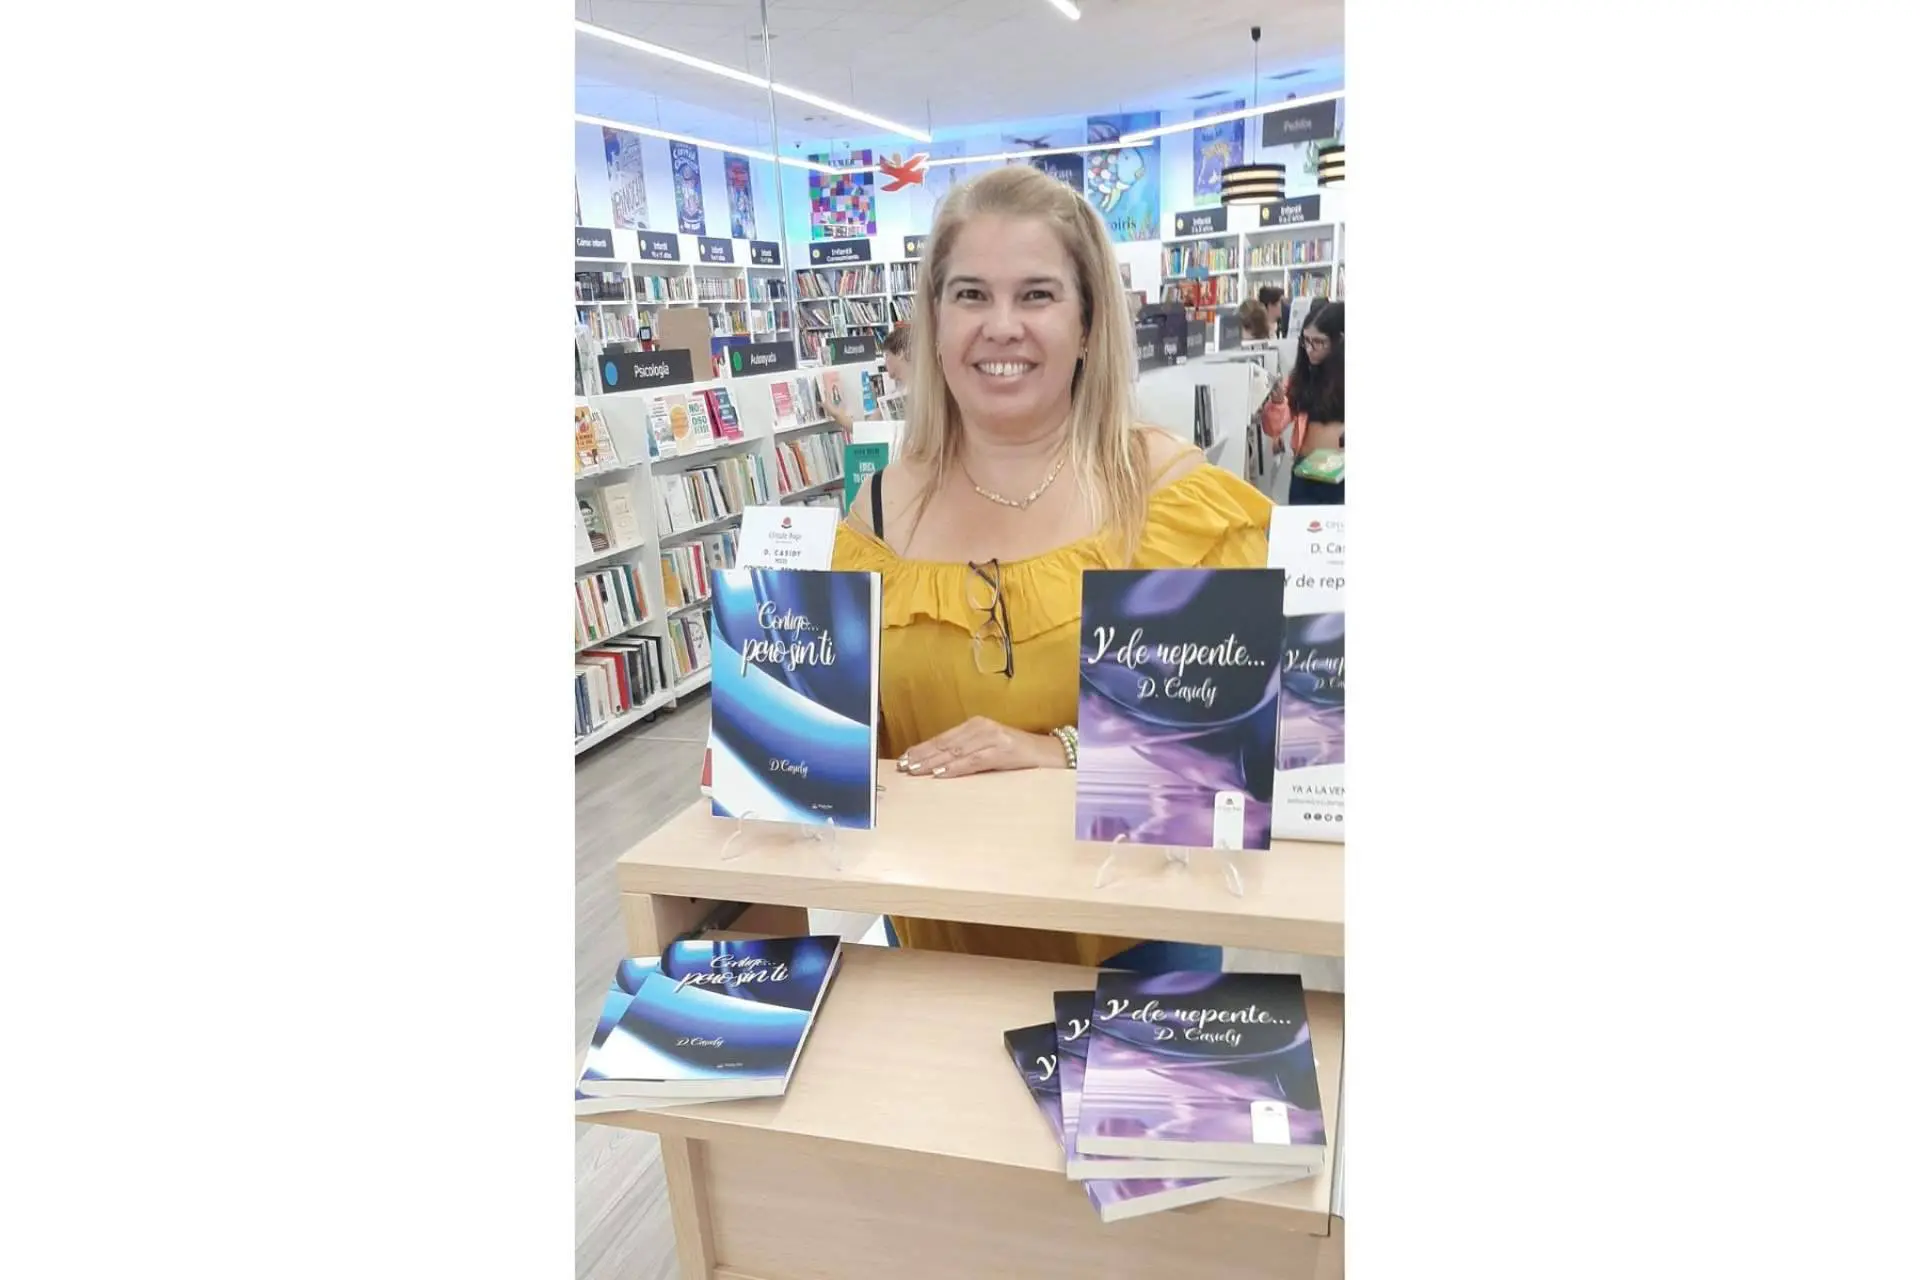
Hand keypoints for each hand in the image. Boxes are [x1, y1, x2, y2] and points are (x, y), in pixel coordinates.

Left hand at [897, 717, 1066, 778]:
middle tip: (904, 767)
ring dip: (934, 763)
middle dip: (922, 756)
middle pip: (945, 744)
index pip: (942, 738)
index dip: (922, 749)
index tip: (904, 759)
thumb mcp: (988, 748)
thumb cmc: (1016, 754)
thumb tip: (936, 764)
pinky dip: (956, 768)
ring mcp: (993, 737)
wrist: (1049, 753)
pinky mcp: (1003, 750)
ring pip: (956, 752)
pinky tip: (941, 774)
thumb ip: (966, 751)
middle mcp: (982, 727)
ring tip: (917, 771)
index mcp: (976, 725)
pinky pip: (974, 760)